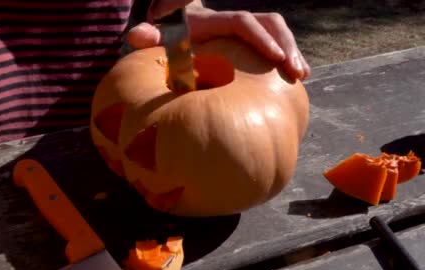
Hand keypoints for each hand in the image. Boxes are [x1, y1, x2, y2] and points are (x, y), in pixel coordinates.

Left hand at [127, 1, 310, 79]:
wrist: (169, 28)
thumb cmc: (163, 38)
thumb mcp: (154, 38)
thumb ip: (147, 37)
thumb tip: (137, 35)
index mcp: (211, 20)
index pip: (242, 22)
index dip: (260, 38)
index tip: (276, 58)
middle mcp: (231, 20)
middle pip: (268, 21)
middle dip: (286, 44)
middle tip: (296, 71)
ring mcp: (242, 31)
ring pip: (275, 31)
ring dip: (291, 51)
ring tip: (302, 75)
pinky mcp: (247, 44)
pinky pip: (271, 45)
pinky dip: (283, 59)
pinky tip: (294, 80)